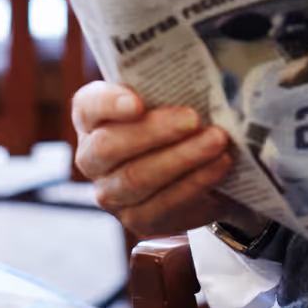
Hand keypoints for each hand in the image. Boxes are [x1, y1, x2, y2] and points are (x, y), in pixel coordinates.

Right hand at [72, 81, 240, 238]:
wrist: (187, 170)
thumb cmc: (170, 125)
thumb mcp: (164, 101)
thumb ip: (166, 93)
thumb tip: (193, 89)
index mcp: (90, 118)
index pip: (88, 106)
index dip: (109, 104)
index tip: (137, 102)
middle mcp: (92, 158)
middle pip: (110, 146)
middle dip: (155, 131)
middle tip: (193, 118)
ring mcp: (111, 193)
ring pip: (138, 178)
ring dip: (182, 157)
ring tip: (216, 140)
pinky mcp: (138, 219)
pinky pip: (163, 204)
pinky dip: (196, 182)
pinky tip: (218, 164)